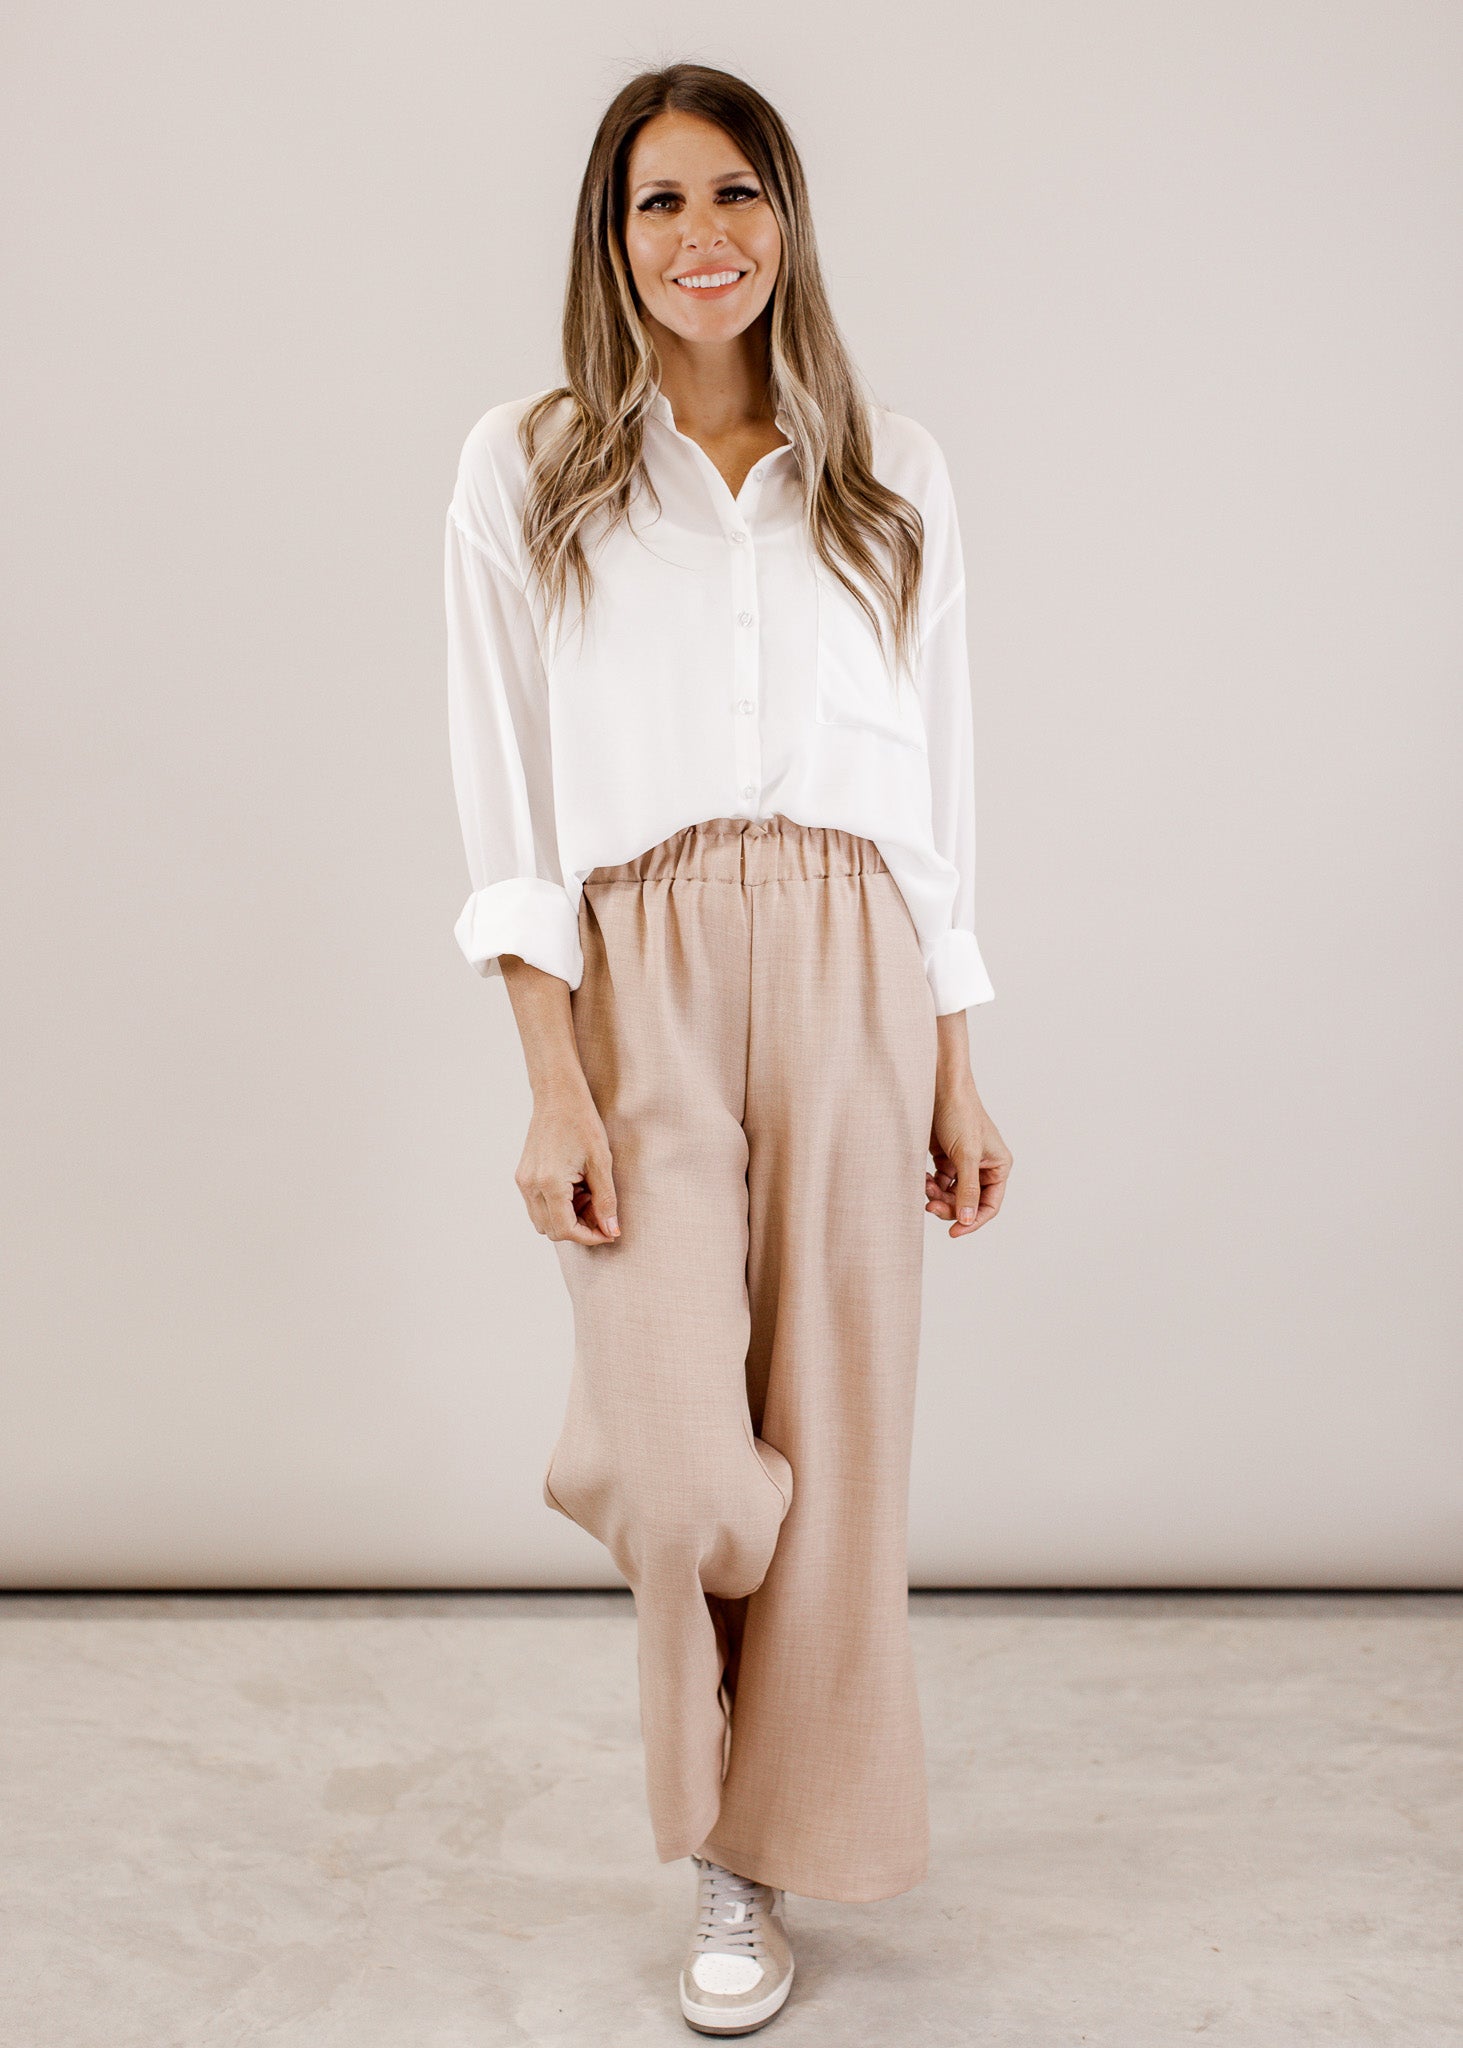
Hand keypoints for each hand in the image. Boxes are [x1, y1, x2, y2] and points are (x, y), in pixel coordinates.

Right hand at [514, 1083, 620, 1244]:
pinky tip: (575, 1187)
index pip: (565, 1230)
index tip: (609, 1232)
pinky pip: (538, 1205)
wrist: (557, 1096)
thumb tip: (611, 1230)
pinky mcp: (522, 1176)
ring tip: (588, 1195)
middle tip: (601, 1211)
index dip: (589, 1237)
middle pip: (552, 1230)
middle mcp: (530, 1185)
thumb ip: (605, 1200)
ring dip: (567, 1218)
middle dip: (579, 1228)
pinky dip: (557, 1206)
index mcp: (549, 1182)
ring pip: (543, 1221)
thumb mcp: (601, 1162)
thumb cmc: (582, 1123)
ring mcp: (523, 1181)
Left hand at [926, 1068, 1011, 1238]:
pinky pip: (940, 1182)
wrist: (938, 1086)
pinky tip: (922, 1177)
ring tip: (924, 1185)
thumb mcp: (965, 1155)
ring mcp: (964, 1163)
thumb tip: (967, 1220)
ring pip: (952, 1194)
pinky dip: (930, 1184)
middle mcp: (984, 1167)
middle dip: (949, 1206)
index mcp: (998, 1166)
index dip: (972, 1221)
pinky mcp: (946, 1157)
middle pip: (968, 1202)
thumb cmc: (959, 1114)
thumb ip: (967, 1189)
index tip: (953, 1232)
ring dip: (937, 1195)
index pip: (989, 1205)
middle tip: (929, 1204)